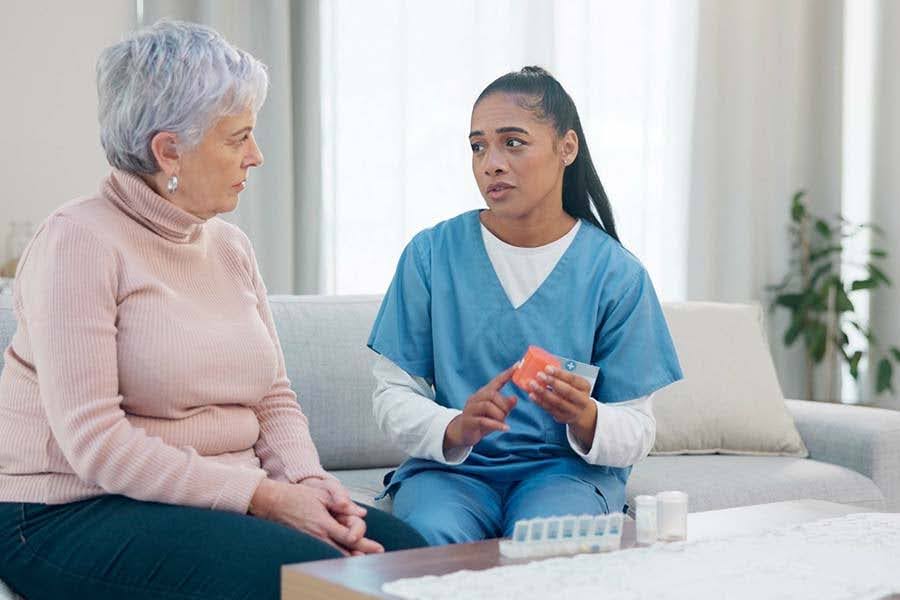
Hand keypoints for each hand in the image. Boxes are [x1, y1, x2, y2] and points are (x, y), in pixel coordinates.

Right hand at [250, 479, 377, 554]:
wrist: (273, 503)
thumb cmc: (297, 496)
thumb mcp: (322, 494)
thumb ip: (342, 503)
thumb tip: (361, 512)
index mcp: (324, 524)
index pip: (349, 538)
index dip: (365, 545)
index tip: (378, 548)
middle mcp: (318, 536)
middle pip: (344, 551)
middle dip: (362, 555)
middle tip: (377, 558)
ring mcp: (311, 542)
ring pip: (333, 555)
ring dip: (349, 558)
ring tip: (364, 561)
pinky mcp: (305, 543)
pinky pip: (323, 553)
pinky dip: (335, 556)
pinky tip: (343, 558)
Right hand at [443, 365, 517, 451]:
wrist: (462, 433)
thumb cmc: (482, 422)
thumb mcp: (497, 414)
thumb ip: (505, 406)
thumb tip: (515, 398)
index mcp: (484, 394)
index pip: (496, 381)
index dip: (507, 374)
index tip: (518, 365)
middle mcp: (476, 398)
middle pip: (492, 394)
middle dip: (503, 404)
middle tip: (506, 415)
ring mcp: (470, 409)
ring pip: (487, 406)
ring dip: (499, 415)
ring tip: (503, 423)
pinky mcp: (468, 421)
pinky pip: (483, 420)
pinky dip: (496, 425)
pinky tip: (505, 428)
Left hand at [528, 365, 596, 448]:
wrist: (583, 414)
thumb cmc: (575, 392)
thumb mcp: (576, 384)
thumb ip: (562, 377)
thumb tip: (542, 366)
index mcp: (584, 387)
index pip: (573, 379)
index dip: (560, 373)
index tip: (547, 368)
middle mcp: (581, 399)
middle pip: (567, 391)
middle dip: (552, 382)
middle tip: (539, 375)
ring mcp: (573, 410)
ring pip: (557, 401)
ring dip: (543, 392)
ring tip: (532, 384)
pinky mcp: (563, 417)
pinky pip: (550, 409)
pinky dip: (540, 402)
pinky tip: (532, 395)